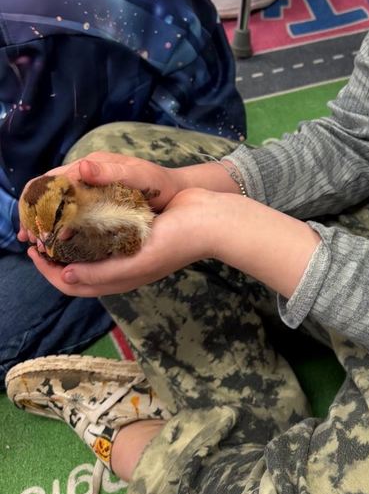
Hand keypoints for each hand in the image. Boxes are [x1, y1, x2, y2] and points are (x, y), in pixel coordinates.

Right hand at [17, 153, 179, 245]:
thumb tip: (80, 168)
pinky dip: (61, 224)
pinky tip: (58, 242)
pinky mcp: (98, 199)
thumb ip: (111, 173)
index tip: (33, 225)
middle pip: (50, 190)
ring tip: (37, 244)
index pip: (53, 179)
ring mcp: (92, 186)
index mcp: (92, 164)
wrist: (178, 190)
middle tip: (29, 238)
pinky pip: (73, 210)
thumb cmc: (161, 183)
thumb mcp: (139, 177)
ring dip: (45, 220)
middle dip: (35, 212)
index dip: (38, 201)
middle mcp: (88, 173)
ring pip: (58, 202)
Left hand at [25, 187, 217, 296]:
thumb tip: (64, 275)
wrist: (209, 219)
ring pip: (87, 250)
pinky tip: (80, 209)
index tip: (34, 249)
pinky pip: (103, 232)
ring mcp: (129, 248)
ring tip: (53, 221)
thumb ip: (103, 273)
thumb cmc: (177, 241)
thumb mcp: (138, 262)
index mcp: (120, 279)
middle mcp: (122, 267)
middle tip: (37, 234)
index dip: (47, 271)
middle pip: (75, 268)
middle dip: (52, 255)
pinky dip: (86, 225)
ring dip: (67, 240)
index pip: (72, 284)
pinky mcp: (136, 229)